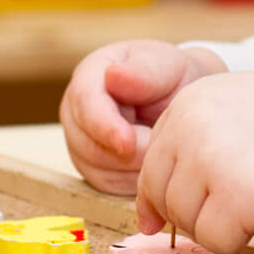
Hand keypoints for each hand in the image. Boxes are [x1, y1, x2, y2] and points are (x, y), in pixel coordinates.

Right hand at [61, 39, 223, 193]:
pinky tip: (154, 164)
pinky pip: (110, 187)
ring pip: (100, 171)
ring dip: (135, 168)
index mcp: (89, 76)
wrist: (177, 99)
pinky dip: (134, 182)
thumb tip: (114, 75)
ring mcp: (81, 143)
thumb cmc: (171, 78)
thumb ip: (144, 72)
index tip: (127, 143)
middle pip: (88, 146)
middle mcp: (76, 112)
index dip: (105, 127)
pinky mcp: (94, 169)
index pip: (85, 105)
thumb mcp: (166, 66)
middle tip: (163, 146)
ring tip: (162, 149)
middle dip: (129, 153)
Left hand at [136, 71, 253, 253]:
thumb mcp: (232, 110)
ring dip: (217, 226)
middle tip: (229, 209)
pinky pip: (217, 241)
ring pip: (188, 223)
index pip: (152, 164)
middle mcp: (191, 127)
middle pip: (165, 197)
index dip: (159, 197)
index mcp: (187, 103)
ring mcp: (212, 160)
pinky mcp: (237, 195)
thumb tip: (151, 216)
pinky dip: (237, 241)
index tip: (160, 220)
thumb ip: (192, 145)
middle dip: (193, 214)